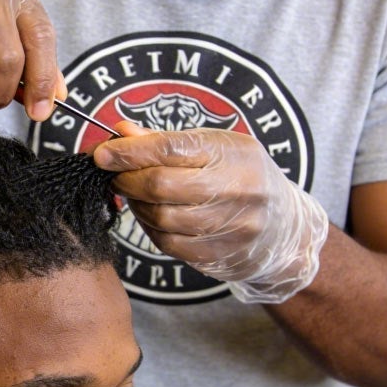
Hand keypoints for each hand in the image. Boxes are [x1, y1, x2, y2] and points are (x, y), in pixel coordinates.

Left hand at [92, 121, 329, 303]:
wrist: (285, 225)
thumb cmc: (240, 174)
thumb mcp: (213, 145)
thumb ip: (166, 140)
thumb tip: (120, 132)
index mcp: (231, 152)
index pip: (169, 148)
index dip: (129, 152)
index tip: (101, 154)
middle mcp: (236, 188)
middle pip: (161, 186)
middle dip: (127, 180)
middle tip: (115, 175)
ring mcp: (231, 225)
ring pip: (161, 218)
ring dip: (137, 206)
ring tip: (137, 195)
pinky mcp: (221, 253)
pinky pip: (170, 244)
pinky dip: (151, 230)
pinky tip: (153, 217)